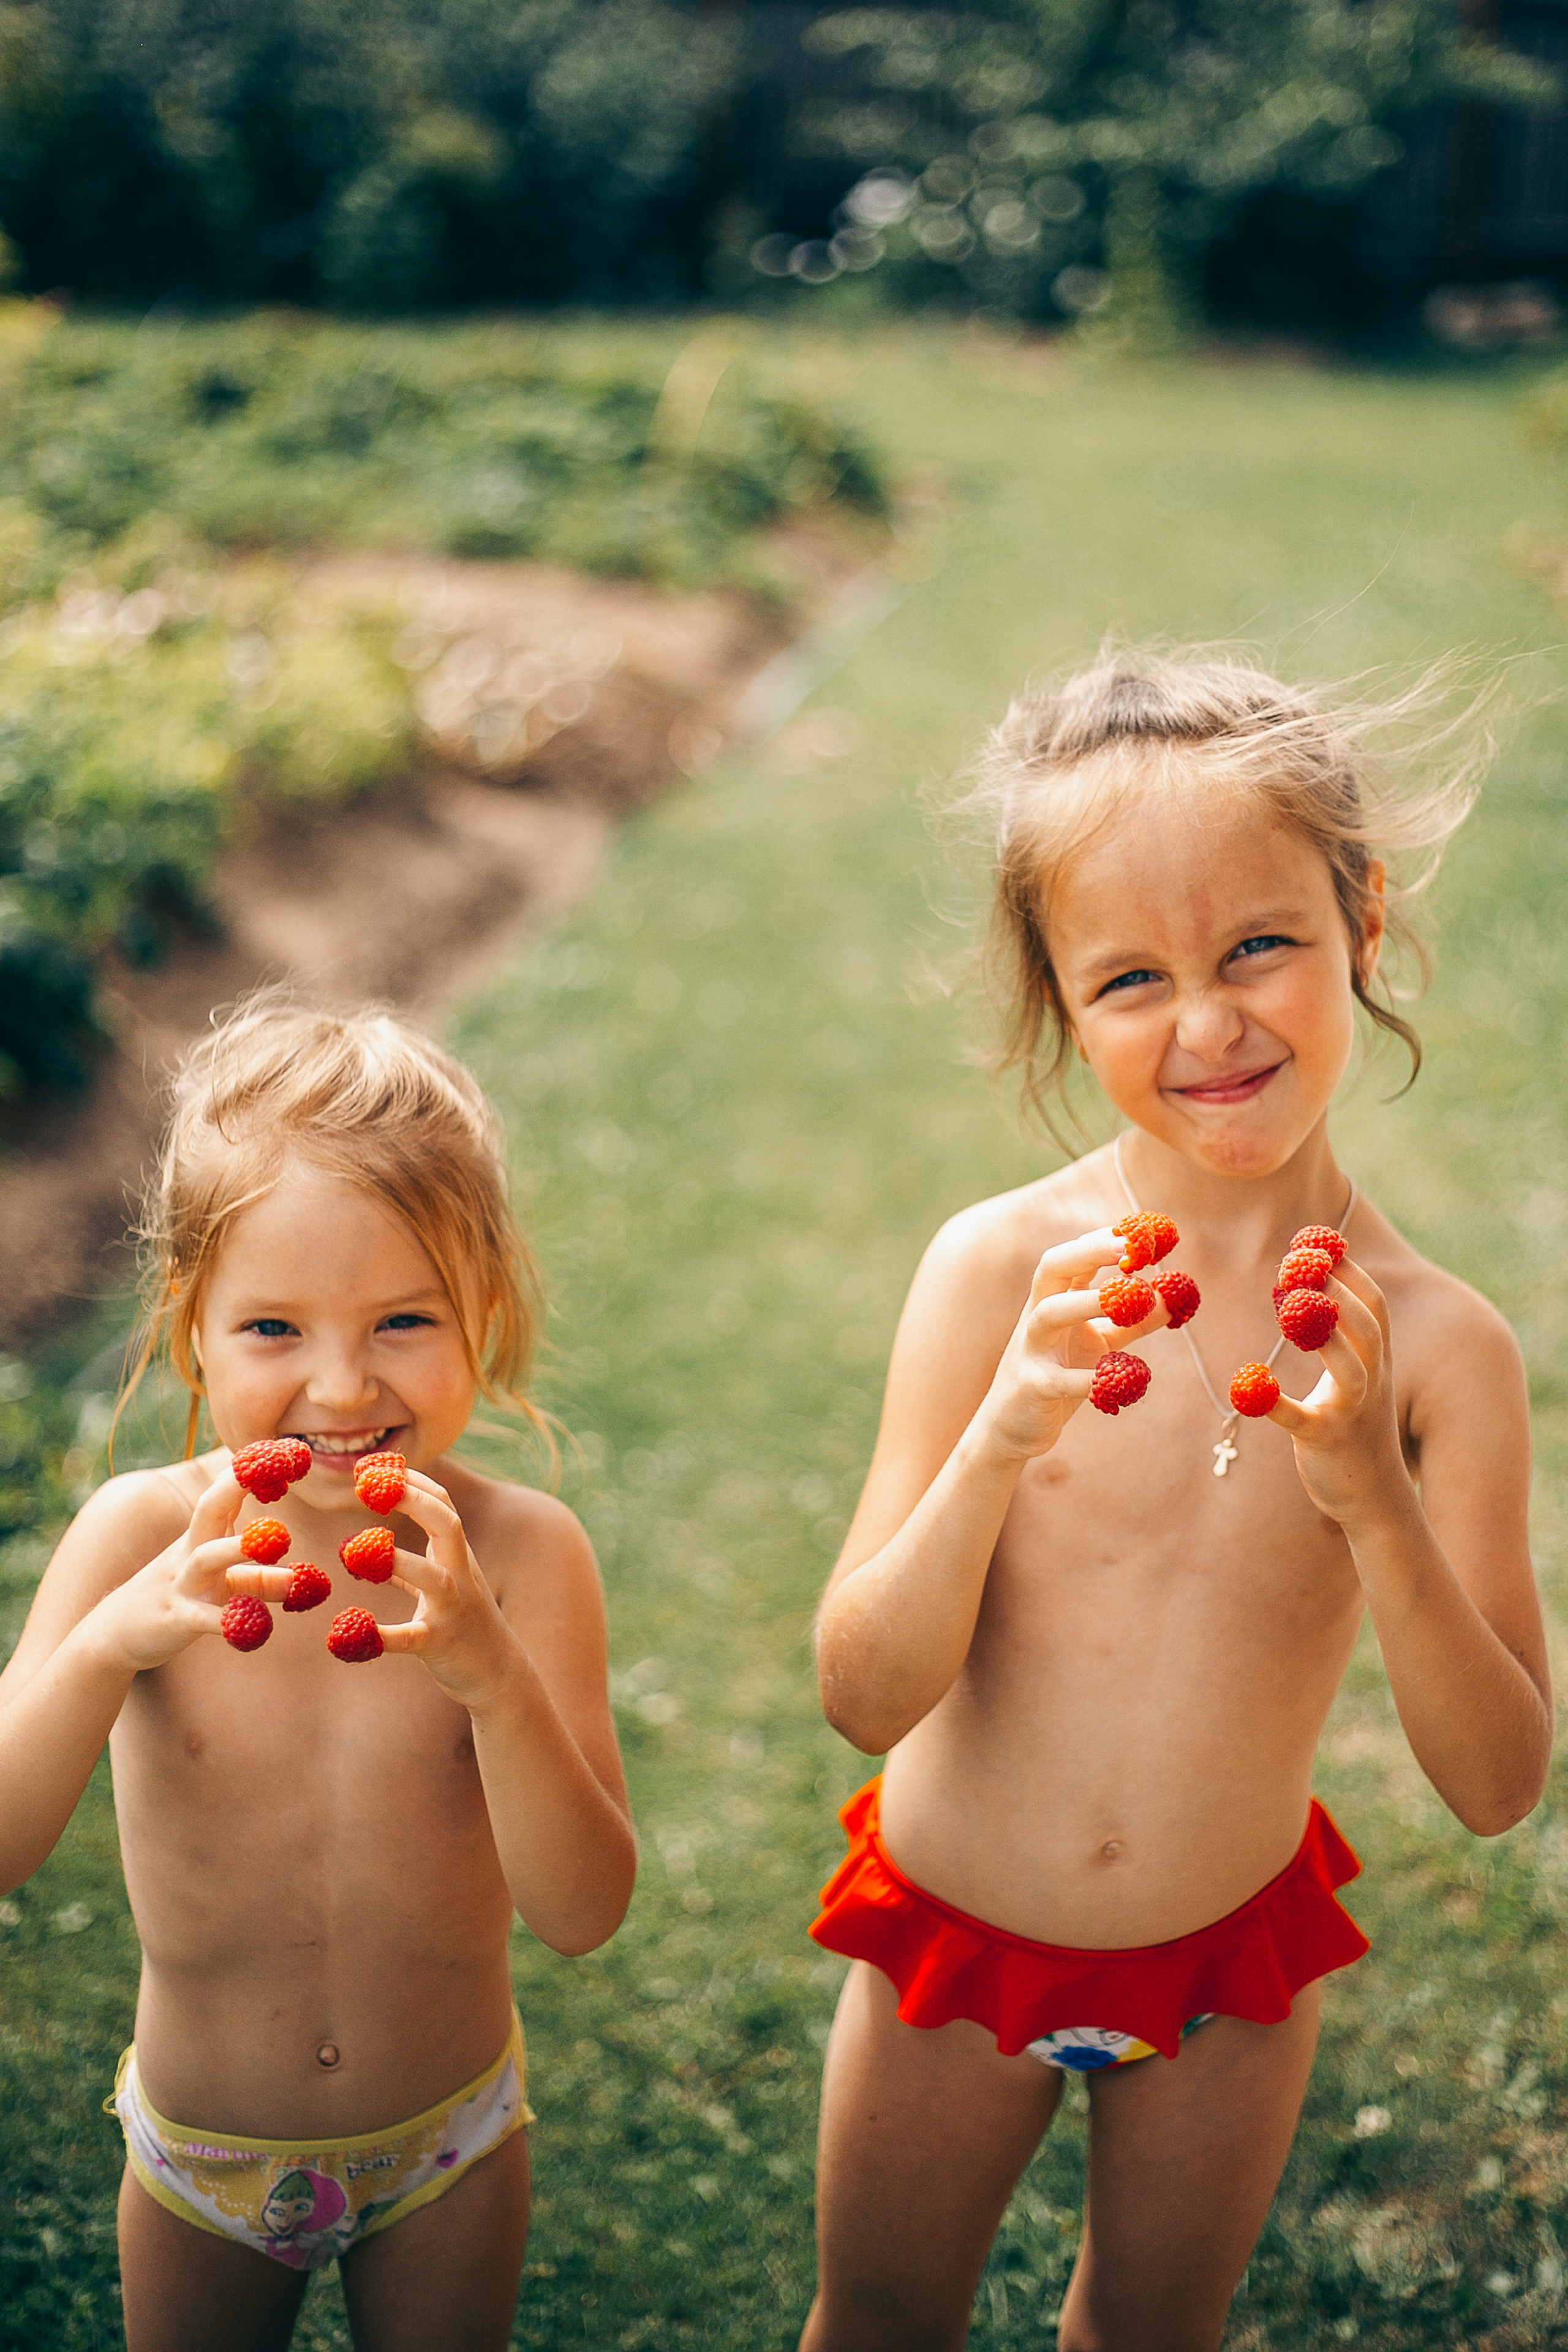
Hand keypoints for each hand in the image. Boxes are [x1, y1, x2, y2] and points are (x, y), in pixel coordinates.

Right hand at [83, 1476, 293, 1673]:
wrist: (113, 1634)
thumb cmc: (175, 1599)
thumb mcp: (216, 1586)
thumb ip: (254, 1580)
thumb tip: (294, 1578)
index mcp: (200, 1538)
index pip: (223, 1496)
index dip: (247, 1474)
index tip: (281, 1451)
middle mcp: (189, 1553)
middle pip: (208, 1511)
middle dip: (234, 1488)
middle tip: (271, 1471)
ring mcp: (182, 1584)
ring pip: (207, 1558)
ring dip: (238, 1548)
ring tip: (277, 1545)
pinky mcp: (178, 1620)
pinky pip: (204, 1618)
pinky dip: (228, 1622)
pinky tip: (254, 1628)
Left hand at [374, 1472, 519, 1711]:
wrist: (499, 1676)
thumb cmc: (467, 1625)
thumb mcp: (446, 1587)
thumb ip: (416, 1567)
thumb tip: (376, 1553)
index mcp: (457, 1557)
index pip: (442, 1504)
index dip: (413, 1481)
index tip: (377, 1466)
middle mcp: (459, 1575)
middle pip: (446, 1524)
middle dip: (413, 1500)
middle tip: (370, 1485)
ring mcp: (452, 1609)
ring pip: (431, 1577)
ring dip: (395, 1561)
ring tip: (351, 1551)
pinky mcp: (439, 1644)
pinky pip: (409, 1638)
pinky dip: (380, 1636)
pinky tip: (348, 1634)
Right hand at [978, 1227, 1171, 1463]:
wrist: (1008, 1428)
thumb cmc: (1057, 1376)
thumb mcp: (1097, 1344)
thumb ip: (1132, 1323)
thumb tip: (1172, 1300)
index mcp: (1052, 1300)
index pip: (1074, 1257)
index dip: (1105, 1239)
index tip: (1143, 1231)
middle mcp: (1037, 1317)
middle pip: (1052, 1268)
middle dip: (1089, 1251)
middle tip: (1131, 1248)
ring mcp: (1031, 1350)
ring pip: (1049, 1314)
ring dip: (1087, 1302)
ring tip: (1130, 1304)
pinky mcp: (1032, 1388)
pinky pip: (1061, 1380)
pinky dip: (1092, 1379)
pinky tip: (1129, 1379)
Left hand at [1264, 1258, 1406, 1530]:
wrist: (1375, 1497)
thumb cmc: (1356, 1426)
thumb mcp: (1357, 1374)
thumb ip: (1340, 1333)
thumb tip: (1310, 1281)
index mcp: (1378, 1359)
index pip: (1374, 1304)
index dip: (1347, 1270)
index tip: (1312, 1243)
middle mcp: (1373, 1380)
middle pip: (1367, 1327)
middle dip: (1336, 1292)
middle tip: (1294, 1268)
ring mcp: (1353, 1412)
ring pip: (1351, 1369)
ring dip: (1323, 1334)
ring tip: (1288, 1306)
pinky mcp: (1326, 1442)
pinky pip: (1300, 1419)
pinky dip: (1273, 1402)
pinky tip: (1246, 1384)